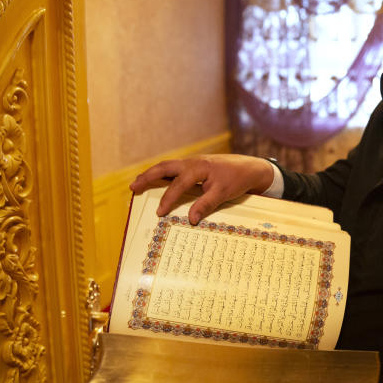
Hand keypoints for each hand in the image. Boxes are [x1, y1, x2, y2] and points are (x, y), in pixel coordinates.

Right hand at [130, 154, 274, 223]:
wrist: (250, 168)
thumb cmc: (237, 179)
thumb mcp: (223, 193)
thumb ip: (206, 205)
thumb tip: (191, 220)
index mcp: (198, 167)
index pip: (177, 184)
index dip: (167, 199)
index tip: (159, 213)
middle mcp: (191, 162)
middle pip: (164, 167)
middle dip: (147, 177)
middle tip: (132, 187)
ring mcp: (192, 162)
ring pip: (167, 166)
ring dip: (151, 174)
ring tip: (137, 184)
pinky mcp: (194, 166)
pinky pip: (174, 168)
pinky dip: (162, 174)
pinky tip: (156, 182)